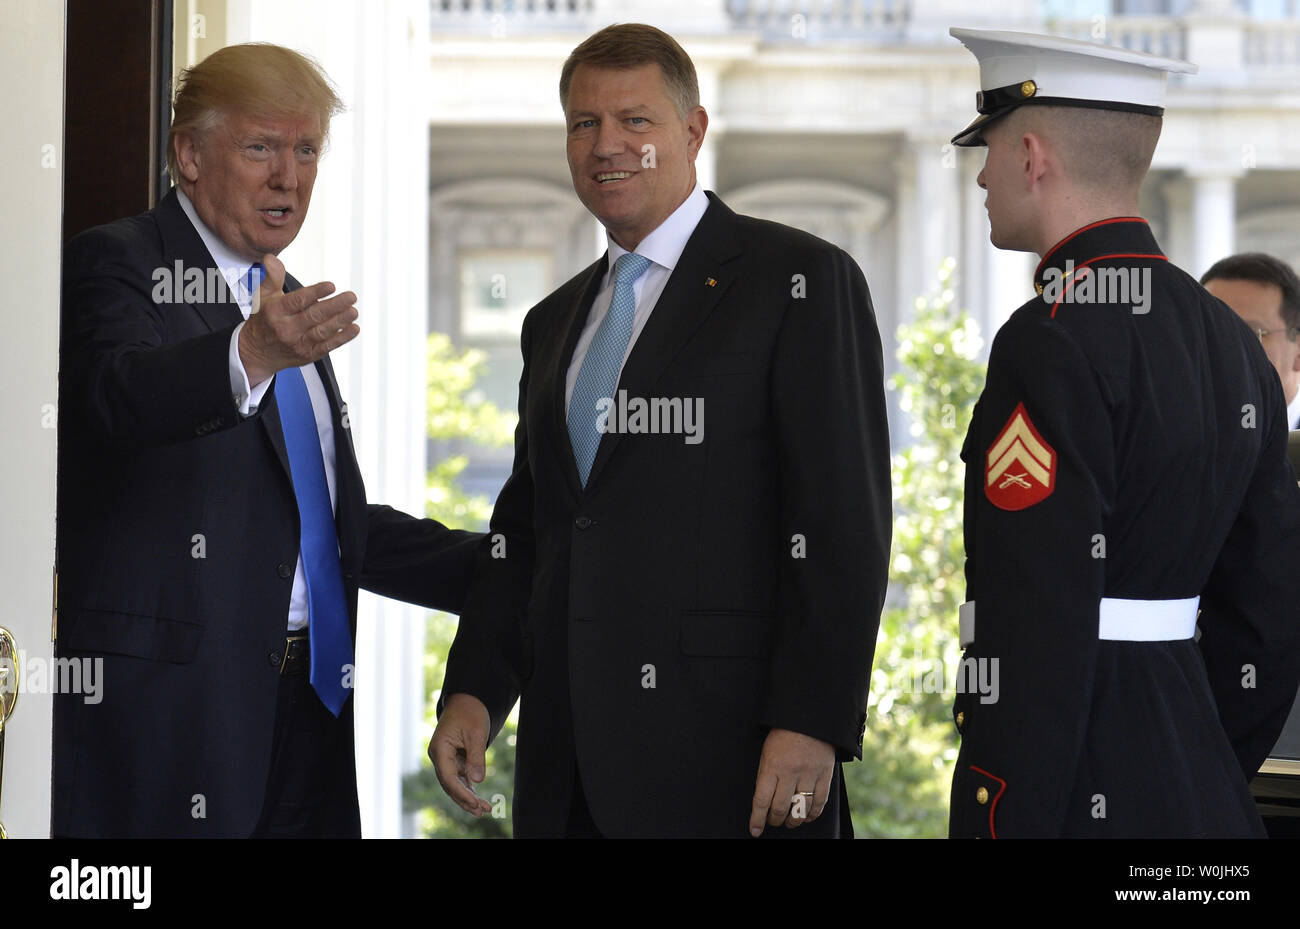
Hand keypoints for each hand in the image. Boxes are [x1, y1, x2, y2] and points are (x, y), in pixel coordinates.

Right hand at [238, 253, 359, 385]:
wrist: (257, 352)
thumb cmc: (265, 320)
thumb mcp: (264, 296)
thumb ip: (272, 276)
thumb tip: (271, 258)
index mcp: (276, 311)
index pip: (297, 301)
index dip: (316, 293)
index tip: (331, 285)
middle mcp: (286, 329)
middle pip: (314, 316)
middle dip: (335, 306)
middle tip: (351, 296)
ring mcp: (298, 343)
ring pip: (322, 331)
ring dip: (341, 321)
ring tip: (353, 311)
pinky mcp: (308, 354)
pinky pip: (328, 346)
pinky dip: (342, 338)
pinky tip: (353, 328)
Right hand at [428, 692, 492, 816]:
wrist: (466, 700)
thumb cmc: (470, 713)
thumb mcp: (476, 733)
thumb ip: (476, 757)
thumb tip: (477, 782)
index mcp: (439, 749)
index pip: (448, 777)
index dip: (461, 792)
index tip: (475, 802)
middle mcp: (439, 757)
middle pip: (449, 784)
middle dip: (465, 799)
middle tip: (481, 811)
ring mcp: (444, 759)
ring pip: (454, 784)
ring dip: (467, 797)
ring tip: (483, 810)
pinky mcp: (453, 760)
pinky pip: (459, 778)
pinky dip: (468, 788)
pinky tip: (479, 800)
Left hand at [748, 728, 834, 835]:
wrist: (810, 716)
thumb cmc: (784, 733)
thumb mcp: (767, 751)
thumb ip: (766, 775)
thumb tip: (764, 801)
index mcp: (771, 765)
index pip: (761, 800)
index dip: (757, 819)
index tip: (755, 831)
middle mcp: (790, 772)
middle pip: (781, 808)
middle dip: (775, 820)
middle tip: (773, 822)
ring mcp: (809, 774)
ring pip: (801, 809)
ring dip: (794, 821)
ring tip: (790, 822)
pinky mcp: (824, 774)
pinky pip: (820, 802)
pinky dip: (813, 814)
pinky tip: (807, 817)